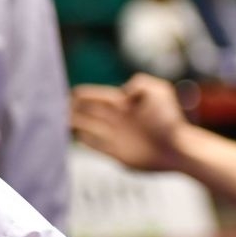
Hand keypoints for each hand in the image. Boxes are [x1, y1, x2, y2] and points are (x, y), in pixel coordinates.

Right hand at [70, 74, 190, 171]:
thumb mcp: (159, 91)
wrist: (180, 148)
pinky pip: (96, 146)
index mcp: (125, 104)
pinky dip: (85, 142)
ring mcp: (116, 136)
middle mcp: (118, 119)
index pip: (97, 97)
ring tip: (59, 121)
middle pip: (89, 112)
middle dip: (73, 108)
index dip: (84, 94)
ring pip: (89, 127)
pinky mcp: (117, 153)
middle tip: (55, 106)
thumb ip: (140, 83)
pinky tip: (75, 138)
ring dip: (74, 124)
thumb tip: (122, 92)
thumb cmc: (171, 119)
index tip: (70, 93)